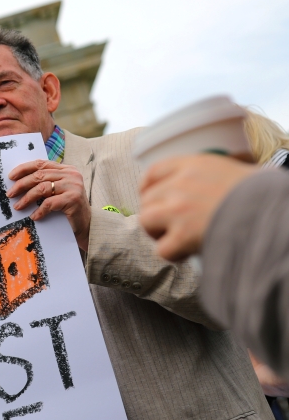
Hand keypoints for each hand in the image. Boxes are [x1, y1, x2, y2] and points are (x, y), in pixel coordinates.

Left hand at [7, 159, 90, 251]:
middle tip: (10, 194)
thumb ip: (44, 183)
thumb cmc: (67, 209)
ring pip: (42, 188)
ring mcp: (73, 186)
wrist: (86, 225)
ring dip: (27, 198)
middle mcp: (71, 174)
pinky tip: (33, 216)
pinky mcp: (73, 199)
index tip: (10, 177)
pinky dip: (39, 210)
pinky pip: (49, 203)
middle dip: (21, 184)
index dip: (24, 168)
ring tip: (18, 206)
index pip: (41, 164)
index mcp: (66, 169)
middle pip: (39, 175)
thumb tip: (17, 183)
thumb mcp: (56, 192)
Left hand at [139, 153, 255, 261]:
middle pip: (147, 199)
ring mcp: (178, 208)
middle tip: (172, 226)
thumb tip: (214, 188)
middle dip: (156, 214)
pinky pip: (161, 249)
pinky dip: (172, 254)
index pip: (154, 172)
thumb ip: (215, 177)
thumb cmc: (263, 193)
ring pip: (146, 220)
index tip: (151, 198)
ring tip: (176, 239)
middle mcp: (181, 184)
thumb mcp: (238, 171)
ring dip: (157, 233)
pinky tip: (187, 253)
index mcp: (195, 164)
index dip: (148, 187)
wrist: (272, 211)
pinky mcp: (182, 234)